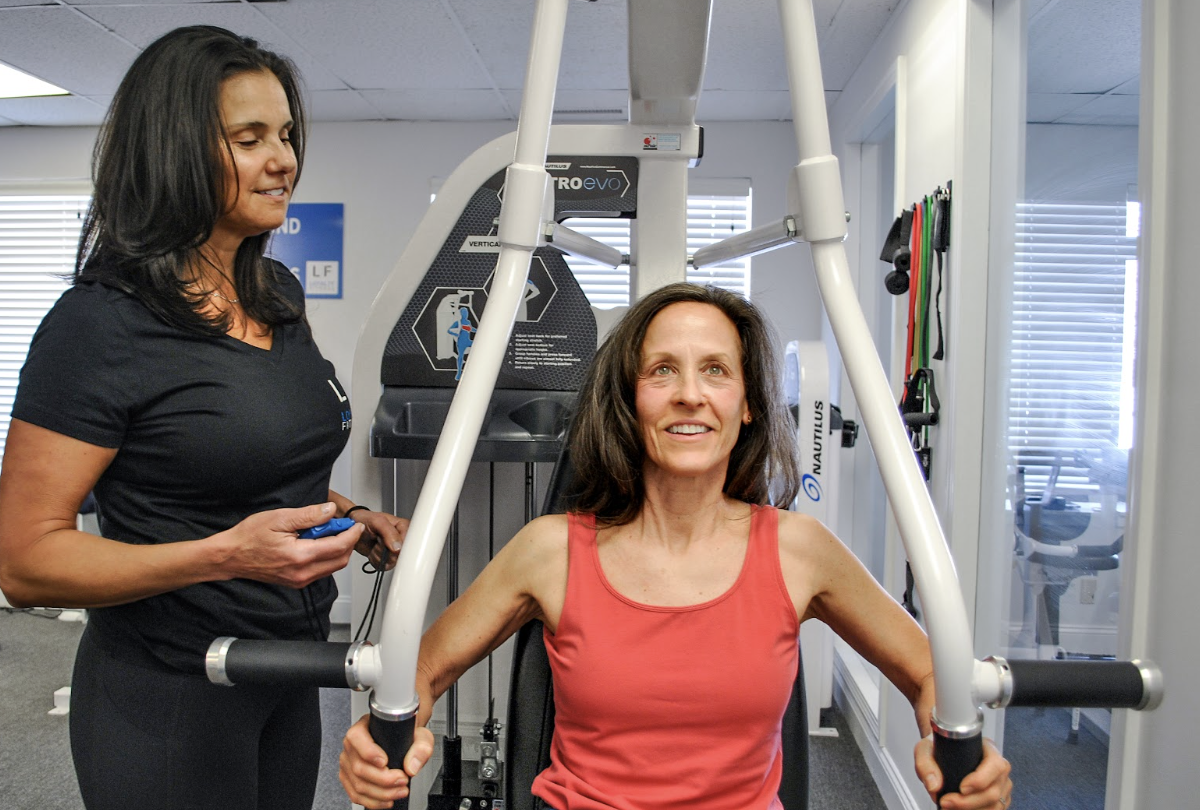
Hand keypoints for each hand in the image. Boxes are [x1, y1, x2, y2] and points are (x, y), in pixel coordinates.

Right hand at [216, 502, 363, 587]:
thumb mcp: (279, 518)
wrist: (230, 556)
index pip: (339, 547)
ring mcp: (299, 580)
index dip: (352, 534)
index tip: (356, 524)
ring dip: (337, 549)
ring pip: (332, 566)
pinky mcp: (296, 582)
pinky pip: (321, 570)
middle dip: (347, 542)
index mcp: (300, 556)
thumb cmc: (249, 537)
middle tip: (342, 525)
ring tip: (327, 531)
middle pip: (340, 559)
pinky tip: (317, 542)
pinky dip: (326, 556)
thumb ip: (308, 515)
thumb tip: (330, 510)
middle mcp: (302, 573)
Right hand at [339, 714, 434, 808]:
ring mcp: (348, 763)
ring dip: (381, 794)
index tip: (386, 762)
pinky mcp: (349, 779)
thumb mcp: (419, 734)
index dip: (369, 752)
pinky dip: (373, 802)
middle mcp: (352, 745)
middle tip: (403, 780)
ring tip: (399, 791)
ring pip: (358, 785)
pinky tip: (387, 799)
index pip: (356, 737)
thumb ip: (421, 747)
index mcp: (363, 727)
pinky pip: (356, 796)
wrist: (399, 741)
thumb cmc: (405, 734)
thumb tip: (411, 767)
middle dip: (384, 780)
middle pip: (359, 768)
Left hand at [348, 509, 408, 570]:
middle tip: (378, 540)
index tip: (387, 542)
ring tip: (374, 544)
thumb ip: (389, 532)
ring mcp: (394, 551)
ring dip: (378, 555)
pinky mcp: (387, 559)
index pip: (410, 544)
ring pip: (391, 562)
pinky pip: (384, 566)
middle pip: (400, 555)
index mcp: (404, 528)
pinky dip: (375, 560)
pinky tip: (373, 551)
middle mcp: (401, 540)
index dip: (398, 546)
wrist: (354, 527)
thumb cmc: (365, 520)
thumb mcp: (377, 521)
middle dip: (385, 550)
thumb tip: (398, 547)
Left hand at [914, 736, 1012, 808]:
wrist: (940, 755)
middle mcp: (998, 768)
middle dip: (969, 802)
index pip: (995, 765)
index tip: (961, 788)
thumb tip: (934, 785)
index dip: (981, 779)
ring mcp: (1001, 785)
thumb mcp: (925, 749)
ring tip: (950, 807)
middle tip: (946, 802)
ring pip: (995, 805)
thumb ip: (925, 764)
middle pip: (994, 791)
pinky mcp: (999, 799)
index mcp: (987, 749)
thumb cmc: (938, 749)